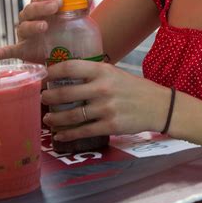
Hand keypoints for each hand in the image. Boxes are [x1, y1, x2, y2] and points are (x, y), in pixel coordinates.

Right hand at [0, 0, 92, 62]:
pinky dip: (4, 51)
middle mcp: (30, 20)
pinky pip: (11, 50)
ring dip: (32, 25)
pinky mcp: (24, 51)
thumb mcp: (76, 18)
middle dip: (41, 7)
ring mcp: (25, 36)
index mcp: (40, 10)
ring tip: (44, 26)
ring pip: (23, 27)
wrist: (66, 54)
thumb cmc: (66, 31)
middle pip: (30, 10)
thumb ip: (82, 5)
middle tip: (55, 7)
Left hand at [41, 59, 169, 141]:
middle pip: (65, 93)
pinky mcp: (109, 126)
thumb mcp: (116, 73)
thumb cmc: (134, 88)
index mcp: (103, 71)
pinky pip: (82, 132)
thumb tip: (68, 77)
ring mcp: (106, 108)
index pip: (71, 67)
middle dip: (48, 97)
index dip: (53, 72)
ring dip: (55, 118)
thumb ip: (95, 75)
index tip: (44, 75)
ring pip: (71, 116)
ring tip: (48, 118)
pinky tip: (60, 135)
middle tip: (43, 98)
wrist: (158, 106)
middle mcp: (102, 88)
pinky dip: (67, 135)